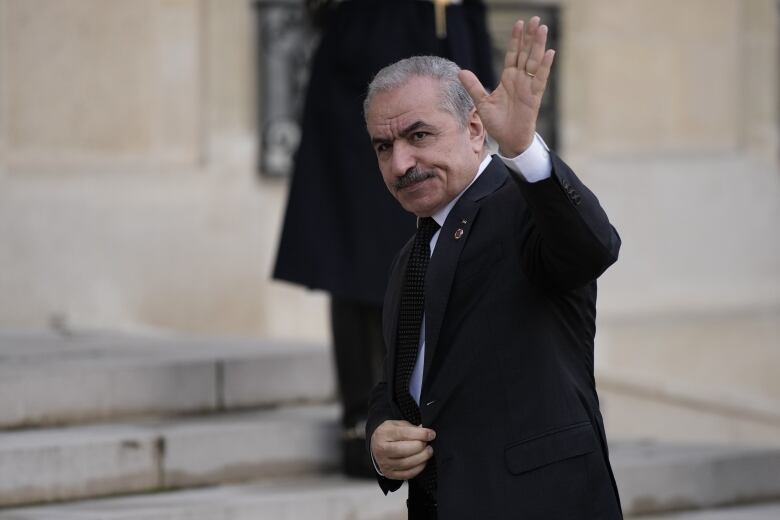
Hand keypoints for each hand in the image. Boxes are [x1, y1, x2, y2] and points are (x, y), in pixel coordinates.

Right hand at [370, 420, 435, 479]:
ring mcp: (384, 463)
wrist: (377, 445)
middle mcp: (381, 450)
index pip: (403, 434)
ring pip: (406, 463)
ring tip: (428, 451)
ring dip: (422, 457)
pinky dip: (418, 468)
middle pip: (404, 450)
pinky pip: (407, 474)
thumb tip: (426, 433)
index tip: (431, 434)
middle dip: (420, 447)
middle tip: (428, 444)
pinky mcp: (389, 474)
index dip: (420, 434)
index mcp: (383, 434)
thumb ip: (411, 428)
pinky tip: (423, 461)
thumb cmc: (390, 434)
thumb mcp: (397, 424)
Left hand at [459, 17, 554, 155]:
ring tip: (542, 28)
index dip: (516, 40)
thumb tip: (460, 72)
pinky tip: (549, 52)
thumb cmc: (498, 122)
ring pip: (534, 62)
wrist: (508, 140)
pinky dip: (545, 66)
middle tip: (534, 19)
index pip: (513, 54)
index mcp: (508, 78)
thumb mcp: (482, 103)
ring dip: (538, 46)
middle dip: (529, 36)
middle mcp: (520, 79)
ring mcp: (528, 86)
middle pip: (526, 53)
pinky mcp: (534, 96)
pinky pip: (540, 79)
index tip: (519, 24)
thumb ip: (473, 87)